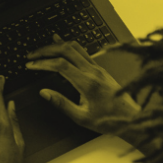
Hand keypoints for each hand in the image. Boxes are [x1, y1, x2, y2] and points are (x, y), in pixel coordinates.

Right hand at [26, 35, 140, 138]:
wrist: (132, 118)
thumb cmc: (109, 120)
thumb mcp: (82, 117)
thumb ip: (61, 104)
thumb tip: (44, 93)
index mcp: (87, 83)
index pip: (60, 65)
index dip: (42, 63)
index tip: (30, 65)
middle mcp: (93, 71)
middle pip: (66, 50)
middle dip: (45, 50)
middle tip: (31, 55)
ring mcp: (97, 68)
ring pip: (74, 47)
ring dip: (56, 45)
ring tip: (41, 48)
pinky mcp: (99, 69)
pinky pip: (82, 51)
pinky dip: (68, 46)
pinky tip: (61, 42)